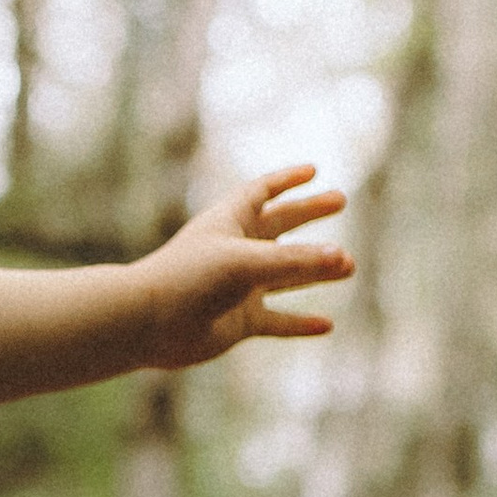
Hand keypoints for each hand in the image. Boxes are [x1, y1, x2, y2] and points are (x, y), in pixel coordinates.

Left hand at [128, 167, 350, 370]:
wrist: (147, 325)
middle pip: (278, 225)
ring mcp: (238, 288)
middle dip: (308, 212)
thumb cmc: (189, 280)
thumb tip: (344, 258)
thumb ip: (295, 261)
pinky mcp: (238, 322)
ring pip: (285, 275)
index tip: (313, 170)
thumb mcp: (245, 262)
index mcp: (228, 222)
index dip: (285, 179)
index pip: (260, 191)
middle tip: (340, 200)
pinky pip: (276, 322)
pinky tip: (326, 325)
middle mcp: (234, 251)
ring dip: (315, 269)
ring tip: (349, 266)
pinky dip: (300, 323)